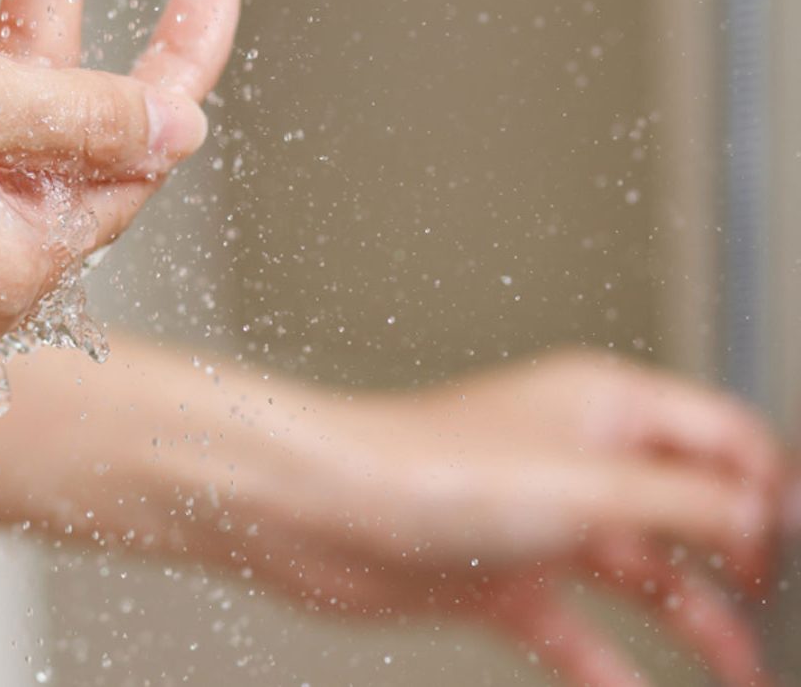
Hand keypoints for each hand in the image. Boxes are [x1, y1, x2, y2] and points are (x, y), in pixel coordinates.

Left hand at [236, 351, 778, 686]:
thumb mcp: (591, 484)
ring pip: (642, 579)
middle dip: (747, 566)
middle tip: (784, 615)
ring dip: (697, 628)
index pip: (724, 438)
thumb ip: (693, 504)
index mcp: (605, 406)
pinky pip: (575, 630)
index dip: (772, 491)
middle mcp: (575, 459)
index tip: (800, 551)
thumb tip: (772, 515)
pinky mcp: (495, 577)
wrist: (314, 513)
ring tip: (746, 675)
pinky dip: (613, 668)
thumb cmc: (423, 466)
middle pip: (691, 513)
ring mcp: (536, 522)